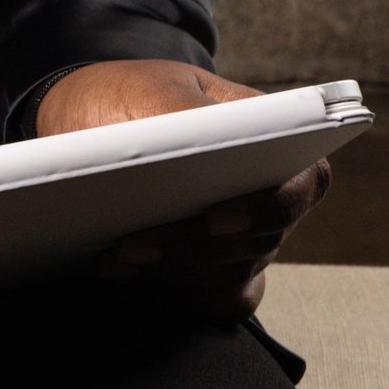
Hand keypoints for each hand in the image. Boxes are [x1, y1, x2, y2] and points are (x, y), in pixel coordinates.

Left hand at [34, 59, 330, 322]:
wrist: (85, 124)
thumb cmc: (129, 97)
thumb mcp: (151, 89)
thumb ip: (187, 114)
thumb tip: (210, 141)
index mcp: (271, 141)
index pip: (304, 182)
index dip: (270, 208)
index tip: (215, 218)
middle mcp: (265, 198)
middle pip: (260, 241)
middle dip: (193, 245)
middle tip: (134, 240)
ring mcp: (242, 241)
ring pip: (229, 276)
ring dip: (171, 271)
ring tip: (116, 253)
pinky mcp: (208, 273)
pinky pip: (207, 299)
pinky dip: (164, 291)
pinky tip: (118, 272)